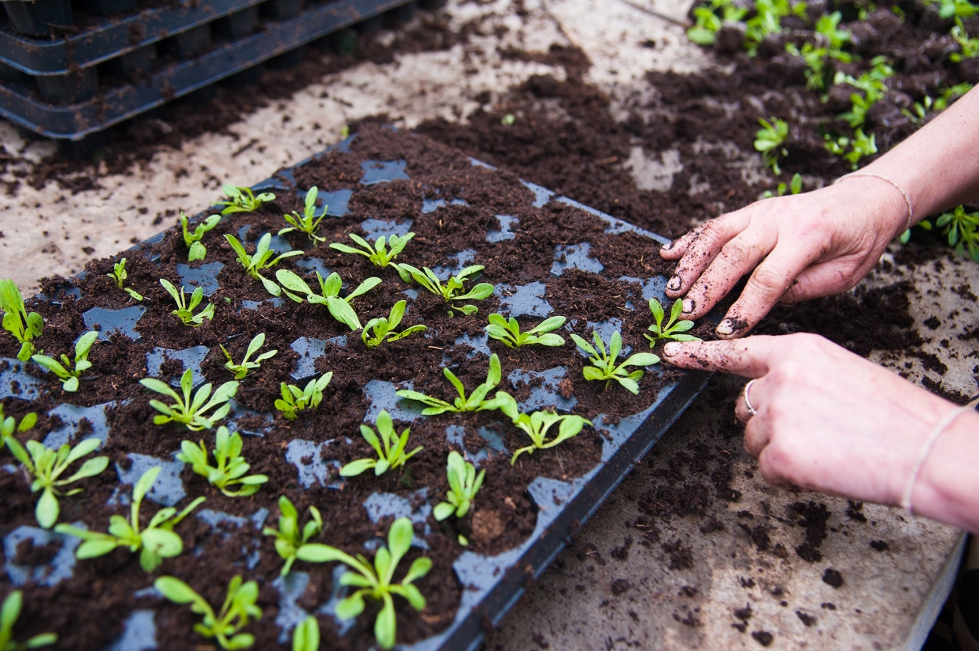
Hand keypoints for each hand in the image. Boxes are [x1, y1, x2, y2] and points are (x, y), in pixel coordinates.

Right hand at [658, 177, 907, 337]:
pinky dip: (689, 238)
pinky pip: (715, 224)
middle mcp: (779, 219)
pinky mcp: (750, 210)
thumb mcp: (845, 274)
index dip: (746, 307)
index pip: (769, 278)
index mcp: (808, 236)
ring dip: (691, 262)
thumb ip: (803, 287)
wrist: (865, 200)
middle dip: (709, 286)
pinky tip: (668, 254)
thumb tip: (762, 303)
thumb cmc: (857, 243)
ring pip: (718, 234)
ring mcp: (761, 211)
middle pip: (736, 254)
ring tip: (673, 288)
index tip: (726, 332)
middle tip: (688, 312)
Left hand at [661, 334, 959, 508]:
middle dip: (769, 422)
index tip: (672, 354)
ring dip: (779, 449)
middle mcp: (777, 378)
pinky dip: (788, 475)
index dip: (701, 354)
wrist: (922, 448)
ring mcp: (773, 415)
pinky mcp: (776, 454)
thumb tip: (768, 393)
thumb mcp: (840, 370)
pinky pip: (766, 469)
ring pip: (753, 439)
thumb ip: (798, 375)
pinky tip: (824, 466)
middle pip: (744, 405)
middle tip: (816, 431)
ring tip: (827, 447)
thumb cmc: (892, 413)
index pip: (737, 350)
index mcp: (797, 350)